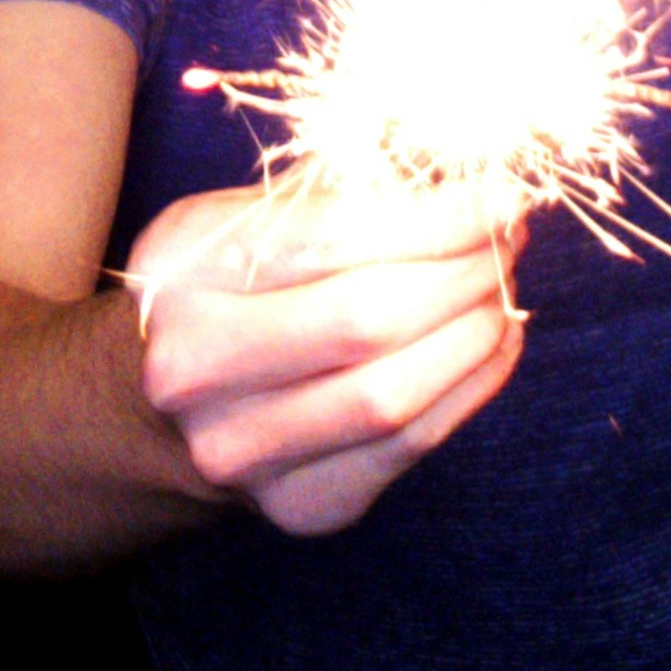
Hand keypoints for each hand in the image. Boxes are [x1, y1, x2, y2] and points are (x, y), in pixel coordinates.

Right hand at [127, 181, 525, 537]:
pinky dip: (472, 387)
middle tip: (509, 238)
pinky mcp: (296, 505)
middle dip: (465, 271)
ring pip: (394, 394)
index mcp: (181, 271)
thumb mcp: (256, 213)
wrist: (161, 408)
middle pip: (369, 320)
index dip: (435, 217)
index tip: (501, 195)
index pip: (332, 238)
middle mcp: (193, 368)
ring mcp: (240, 450)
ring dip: (476, 331)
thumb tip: (464, 165)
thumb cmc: (233, 284)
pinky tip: (496, 341)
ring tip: (504, 286)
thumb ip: (346, 184)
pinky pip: (410, 447)